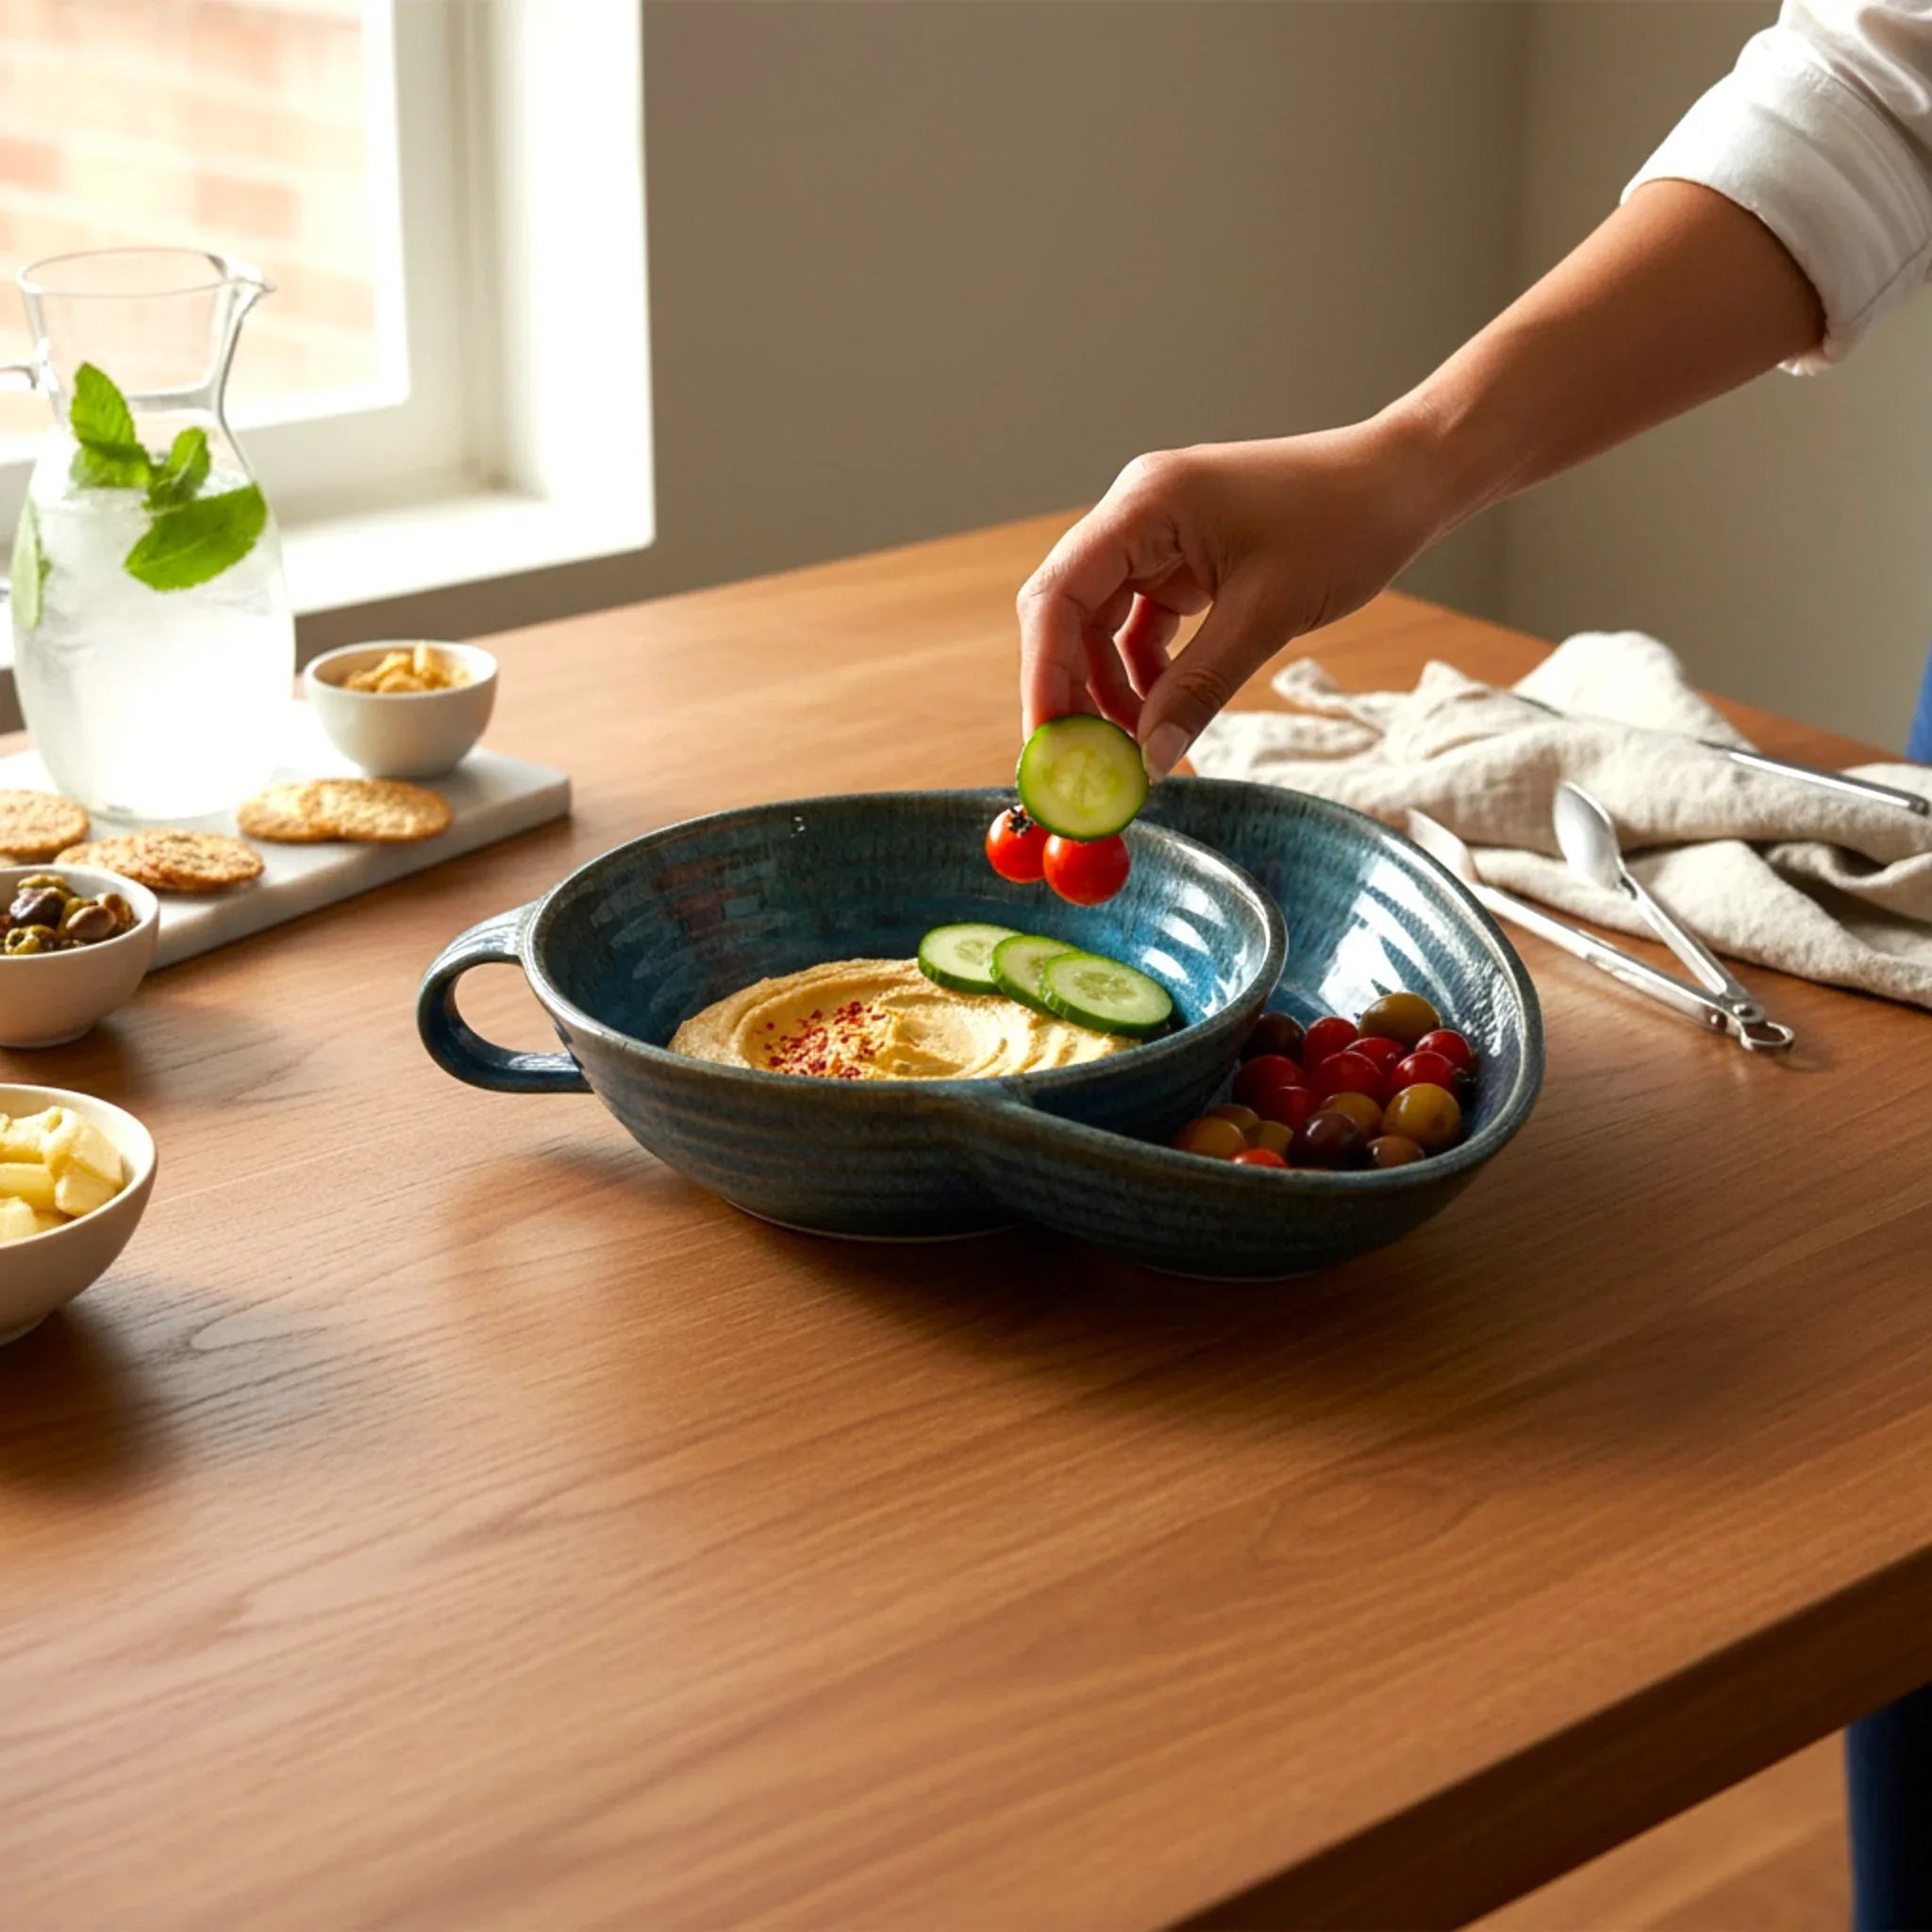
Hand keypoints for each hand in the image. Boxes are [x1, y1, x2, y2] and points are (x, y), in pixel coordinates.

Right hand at [1015, 413, 1451, 775]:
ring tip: (1133, 748)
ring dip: (1109, 688)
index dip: (1044, 675)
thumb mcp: (1268, 616)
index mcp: (1146, 504)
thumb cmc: (1346, 523)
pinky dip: (1144, 672)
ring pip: (1100, 624)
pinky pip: (1139, 623)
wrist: (1404, 481)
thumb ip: (1198, 689)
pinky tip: (1163, 711)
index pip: (1059, 595)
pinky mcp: (1181, 556)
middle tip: (1080, 762)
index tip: (1049, 744)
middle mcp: (1138, 513)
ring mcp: (1158, 534)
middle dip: (1070, 689)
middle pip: (1067, 611)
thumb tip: (1147, 761)